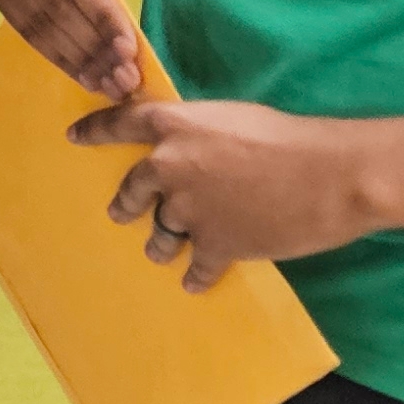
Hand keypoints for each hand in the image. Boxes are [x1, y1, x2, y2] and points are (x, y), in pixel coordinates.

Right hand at [0, 0, 141, 98]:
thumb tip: (115, 37)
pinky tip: (81, 72)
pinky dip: (54, 53)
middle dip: (89, 45)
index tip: (128, 50)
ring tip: (105, 82)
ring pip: (35, 21)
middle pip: (51, 1)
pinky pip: (22, 26)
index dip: (100, 14)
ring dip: (73, 57)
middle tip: (121, 78)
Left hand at [67, 96, 379, 292]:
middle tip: (119, 212)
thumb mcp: (233, 119)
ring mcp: (188, 210)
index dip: (94, 129)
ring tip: (158, 251)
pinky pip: (196, 266)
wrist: (329, 176)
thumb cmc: (289, 138)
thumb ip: (199, 134)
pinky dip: (195, 276)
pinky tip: (192, 284)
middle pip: (134, 188)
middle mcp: (169, 167)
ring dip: (160, 242)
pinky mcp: (214, 246)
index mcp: (174, 125)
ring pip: (161, 232)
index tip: (74, 137)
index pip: (120, 123)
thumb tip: (189, 151)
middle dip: (126, 202)